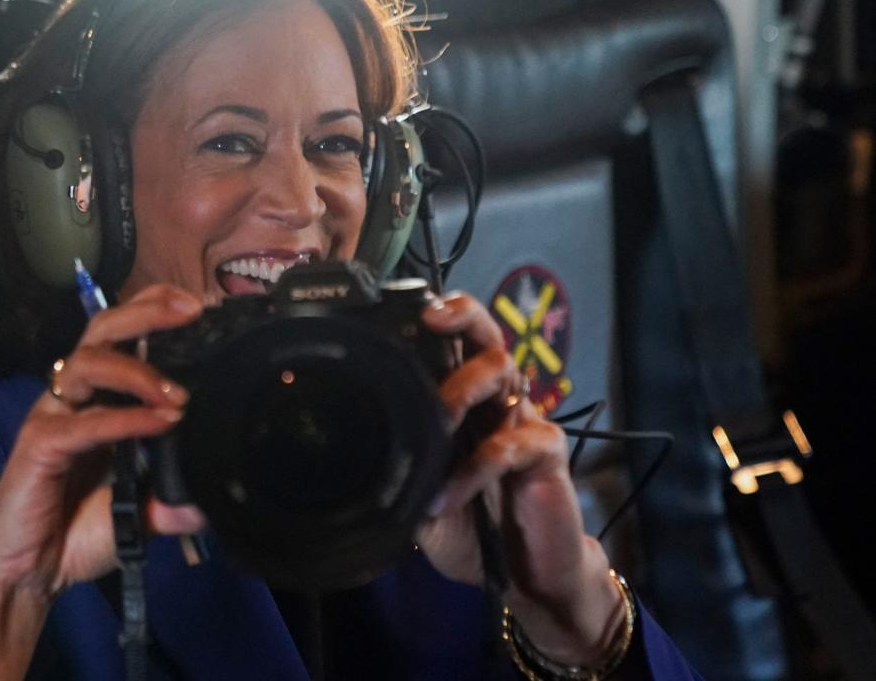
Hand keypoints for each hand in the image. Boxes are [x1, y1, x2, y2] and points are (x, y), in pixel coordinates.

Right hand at [0, 284, 206, 679]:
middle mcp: (73, 398)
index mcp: (96, 399)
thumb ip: (173, 501)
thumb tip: (215, 497)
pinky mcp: (40, 445)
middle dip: (147, 312)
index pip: (121, 337)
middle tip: (191, 310)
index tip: (199, 305)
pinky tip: (160, 422)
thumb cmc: (74, 533)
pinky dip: (127, 419)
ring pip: (89, 363)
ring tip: (180, 397)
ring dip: (139, 371)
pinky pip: (86, 422)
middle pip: (102, 330)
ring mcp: (54, 417)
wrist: (26, 575)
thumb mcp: (139, 514)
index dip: (154, 310)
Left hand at [415, 293, 624, 667]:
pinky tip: (446, 498)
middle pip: (486, 335)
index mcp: (464, 402)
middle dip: (461, 316)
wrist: (525, 576)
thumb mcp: (419, 503)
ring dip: (462, 388)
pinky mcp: (546, 451)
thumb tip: (344, 469)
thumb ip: (395, 479)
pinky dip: (474, 469)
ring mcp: (523, 420)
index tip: (394, 313)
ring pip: (503, 370)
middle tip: (431, 317)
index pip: (450, 346)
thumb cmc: (471, 528)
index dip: (430, 323)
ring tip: (437, 420)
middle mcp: (495, 400)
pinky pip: (510, 443)